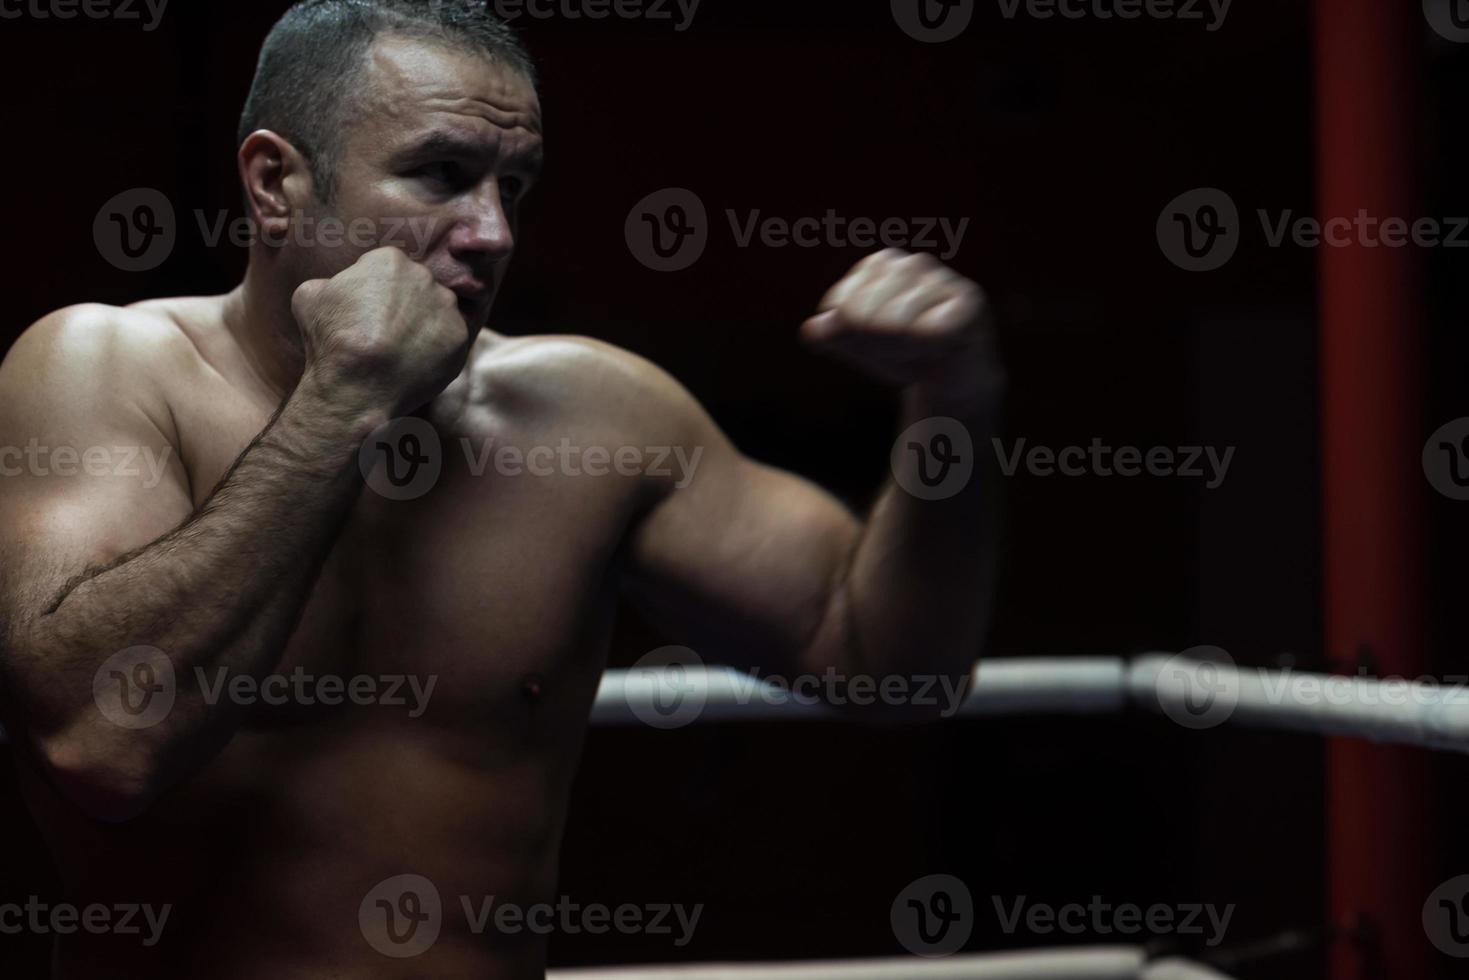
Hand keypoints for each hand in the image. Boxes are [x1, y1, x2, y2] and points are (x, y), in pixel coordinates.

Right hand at [291, 247, 470, 416]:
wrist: (358, 385)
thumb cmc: (331, 340)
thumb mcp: (309, 297)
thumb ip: (329, 283)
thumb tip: (334, 287)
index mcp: (390, 260)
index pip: (384, 269)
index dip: (372, 292)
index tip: (365, 312)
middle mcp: (424, 276)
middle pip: (414, 288)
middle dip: (402, 306)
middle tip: (384, 333)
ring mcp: (447, 307)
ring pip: (435, 311)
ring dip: (422, 326)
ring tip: (400, 350)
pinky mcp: (461, 336)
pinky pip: (449, 338)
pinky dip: (436, 349)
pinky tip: (416, 362)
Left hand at [800, 249, 1003, 415]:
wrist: (954, 379)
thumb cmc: (903, 355)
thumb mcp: (858, 347)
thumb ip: (831, 336)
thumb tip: (813, 330)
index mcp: (879, 264)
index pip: (841, 306)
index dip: (855, 339)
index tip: (881, 342)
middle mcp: (910, 264)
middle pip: (862, 316)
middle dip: (878, 347)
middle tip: (905, 350)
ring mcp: (941, 278)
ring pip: (894, 326)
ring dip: (904, 352)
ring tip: (924, 350)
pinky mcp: (968, 301)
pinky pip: (928, 333)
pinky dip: (929, 351)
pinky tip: (943, 348)